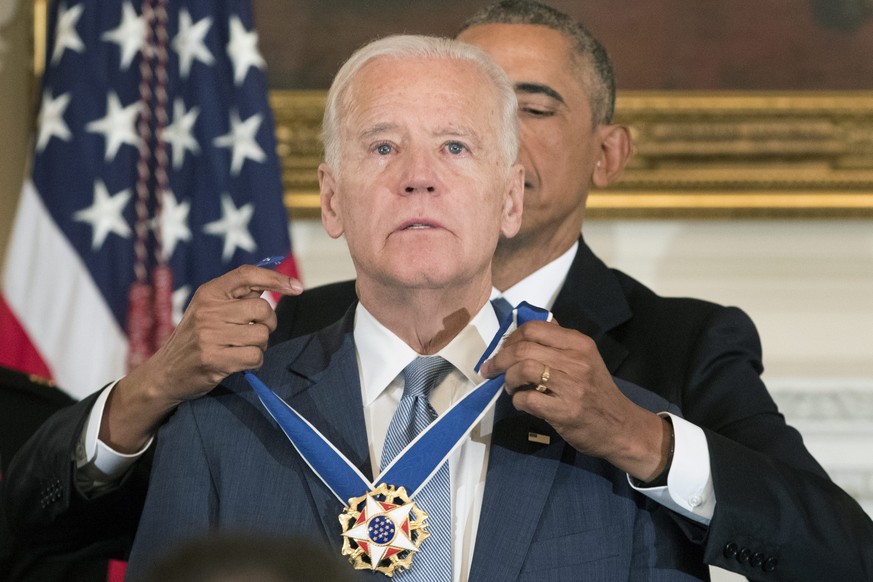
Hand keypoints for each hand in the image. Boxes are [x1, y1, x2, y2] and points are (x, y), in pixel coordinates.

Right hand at [100, 265, 302, 451]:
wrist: (165, 373)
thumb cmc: (196, 338)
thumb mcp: (209, 309)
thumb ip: (238, 296)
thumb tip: (277, 282)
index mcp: (209, 293)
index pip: (247, 274)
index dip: (276, 278)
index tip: (297, 286)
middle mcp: (208, 310)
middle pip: (263, 308)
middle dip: (267, 323)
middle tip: (253, 332)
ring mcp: (210, 335)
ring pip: (262, 335)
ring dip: (259, 346)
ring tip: (239, 348)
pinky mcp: (214, 359)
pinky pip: (256, 357)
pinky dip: (254, 362)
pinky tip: (239, 362)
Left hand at [479, 320, 670, 480]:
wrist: (621, 427)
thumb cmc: (597, 392)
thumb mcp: (585, 359)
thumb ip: (558, 345)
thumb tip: (522, 334)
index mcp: (579, 343)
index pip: (534, 328)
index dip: (510, 338)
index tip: (503, 350)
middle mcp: (576, 361)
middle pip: (523, 348)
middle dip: (500, 359)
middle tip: (492, 369)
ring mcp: (572, 386)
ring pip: (523, 369)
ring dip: (508, 379)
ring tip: (511, 387)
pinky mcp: (565, 411)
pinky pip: (528, 399)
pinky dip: (517, 400)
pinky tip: (522, 403)